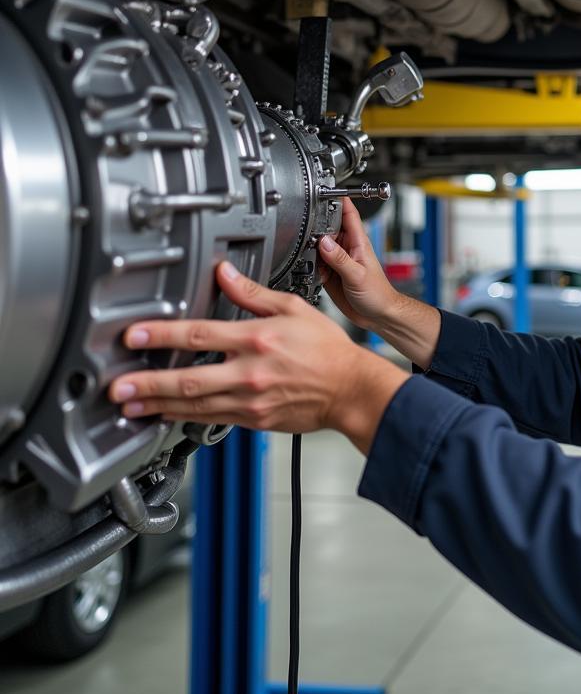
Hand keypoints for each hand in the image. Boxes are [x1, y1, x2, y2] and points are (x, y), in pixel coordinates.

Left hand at [108, 261, 408, 449]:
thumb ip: (253, 293)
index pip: (199, 335)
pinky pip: (211, 419)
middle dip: (147, 383)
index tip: (135, 335)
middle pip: (187, 379)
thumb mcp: (294, 308)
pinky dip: (184, 418)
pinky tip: (166, 416)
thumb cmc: (327, 349)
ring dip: (157, 405)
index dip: (162, 335)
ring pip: (193, 405)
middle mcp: (249, 372)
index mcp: (258, 339)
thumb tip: (226, 273)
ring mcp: (250, 400)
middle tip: (116, 385)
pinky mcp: (253, 420)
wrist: (350, 389)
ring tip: (130, 405)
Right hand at [317, 197, 398, 328]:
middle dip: (314, 226)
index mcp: (357, 242)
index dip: (337, 198)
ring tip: (305, 253)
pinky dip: (309, 265)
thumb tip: (323, 241)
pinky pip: (315, 263)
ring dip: (310, 248)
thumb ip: (339, 259)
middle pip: (326, 227)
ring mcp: (337, 259)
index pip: (347, 212)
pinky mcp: (330, 273)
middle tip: (303, 230)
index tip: (324, 189)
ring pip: (318, 245)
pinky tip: (310, 270)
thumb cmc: (378, 294)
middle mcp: (346, 247)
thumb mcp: (357, 274)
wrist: (378, 315)